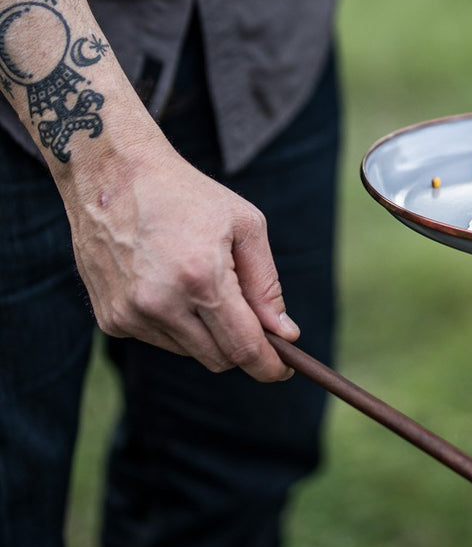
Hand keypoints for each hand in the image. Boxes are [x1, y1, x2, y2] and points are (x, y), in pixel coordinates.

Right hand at [63, 139, 298, 380]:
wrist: (113, 175)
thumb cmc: (190, 196)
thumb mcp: (245, 226)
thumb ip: (266, 285)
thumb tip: (284, 335)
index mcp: (201, 278)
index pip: (243, 347)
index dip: (269, 366)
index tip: (285, 370)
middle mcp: (161, 303)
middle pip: (218, 358)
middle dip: (243, 347)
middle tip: (255, 322)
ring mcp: (130, 314)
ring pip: (189, 352)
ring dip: (207, 333)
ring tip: (203, 283)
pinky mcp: (110, 319)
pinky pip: (159, 339)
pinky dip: (176, 325)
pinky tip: (170, 284)